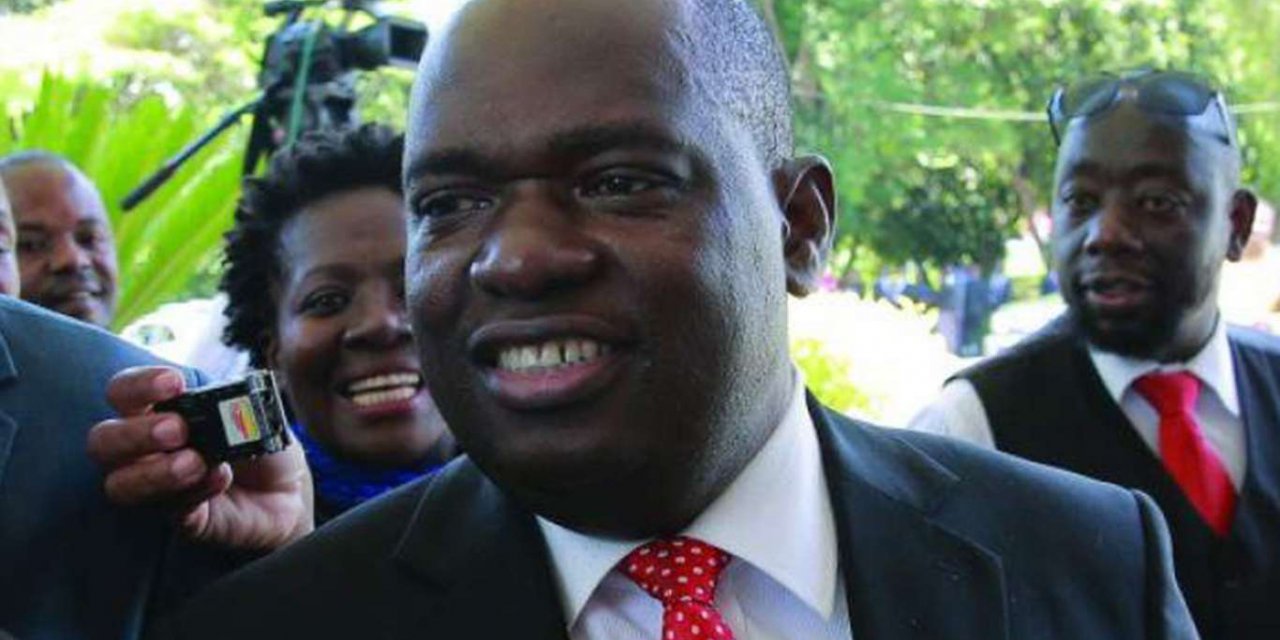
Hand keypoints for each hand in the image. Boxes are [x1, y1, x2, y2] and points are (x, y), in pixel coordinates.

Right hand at [88, 366, 313, 549]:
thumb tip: (222, 405)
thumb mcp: (248, 410)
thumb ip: (229, 401)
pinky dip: (195, 492)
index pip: (122, 392)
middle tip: (177, 429)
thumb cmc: (256, 437)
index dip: (138, 386)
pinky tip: (219, 478)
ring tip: (195, 461)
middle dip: (135, 433)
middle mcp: (145, 449)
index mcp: (156, 409)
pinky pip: (173, 510)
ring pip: (120, 485)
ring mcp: (158, 487)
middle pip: (102, 441)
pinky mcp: (181, 518)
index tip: (173, 382)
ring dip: (156, 471)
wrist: (287, 487)